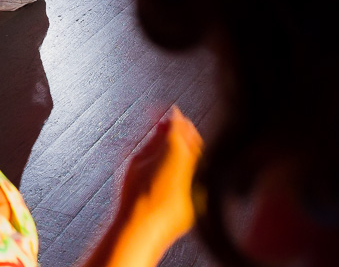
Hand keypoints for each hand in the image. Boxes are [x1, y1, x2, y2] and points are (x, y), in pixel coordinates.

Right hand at [117, 107, 202, 249]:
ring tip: (172, 148)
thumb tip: (162, 122)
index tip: (169, 112)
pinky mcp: (203, 199)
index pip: (180, 124)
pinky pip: (201, 177)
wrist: (143, 227)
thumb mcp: (138, 158)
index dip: (173, 116)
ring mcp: (203, 183)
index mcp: (177, 149)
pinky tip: (177, 171)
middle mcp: (196, 164)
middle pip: (195, 139)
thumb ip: (154, 139)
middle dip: (184, 130)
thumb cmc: (135, 194)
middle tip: (171, 126)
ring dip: (189, 149)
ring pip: (201, 158)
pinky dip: (191, 169)